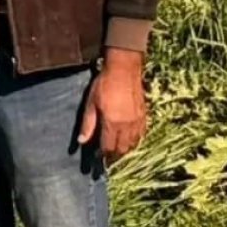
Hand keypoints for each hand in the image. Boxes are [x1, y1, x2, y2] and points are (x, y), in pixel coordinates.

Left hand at [78, 48, 147, 163]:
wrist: (124, 70)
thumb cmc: (104, 85)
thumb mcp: (91, 104)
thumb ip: (87, 124)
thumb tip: (81, 141)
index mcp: (112, 123)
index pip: (108, 147)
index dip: (103, 154)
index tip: (98, 156)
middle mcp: (127, 126)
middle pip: (122, 149)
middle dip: (114, 154)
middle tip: (107, 155)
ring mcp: (138, 121)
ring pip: (133, 144)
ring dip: (125, 149)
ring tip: (117, 148)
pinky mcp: (144, 116)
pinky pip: (141, 135)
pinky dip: (135, 140)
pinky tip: (129, 139)